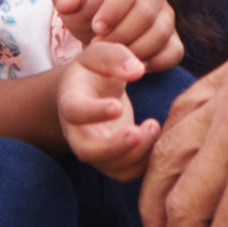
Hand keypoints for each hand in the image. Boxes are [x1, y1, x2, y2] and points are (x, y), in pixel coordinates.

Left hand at [52, 0, 184, 70]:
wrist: (100, 30)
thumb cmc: (86, 11)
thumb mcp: (69, 2)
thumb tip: (66, 1)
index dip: (112, 11)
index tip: (96, 29)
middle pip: (145, 14)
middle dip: (120, 35)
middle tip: (100, 48)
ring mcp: (166, 17)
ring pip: (160, 34)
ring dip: (134, 51)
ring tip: (112, 58)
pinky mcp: (173, 40)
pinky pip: (173, 52)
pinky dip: (154, 63)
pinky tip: (131, 66)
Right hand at [57, 41, 164, 180]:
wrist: (91, 92)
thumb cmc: (95, 71)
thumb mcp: (99, 54)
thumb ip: (115, 57)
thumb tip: (136, 71)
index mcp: (71, 102)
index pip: (75, 112)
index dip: (94, 112)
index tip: (118, 106)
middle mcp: (77, 132)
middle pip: (87, 151)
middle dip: (114, 147)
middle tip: (138, 133)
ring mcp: (95, 150)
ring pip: (111, 166)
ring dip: (136, 152)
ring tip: (154, 125)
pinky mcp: (112, 161)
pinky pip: (127, 172)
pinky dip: (145, 162)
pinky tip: (156, 138)